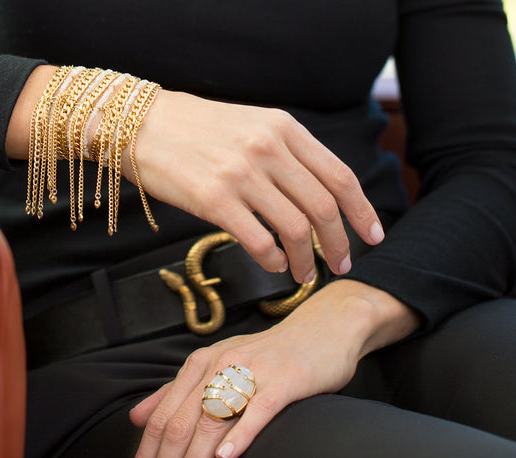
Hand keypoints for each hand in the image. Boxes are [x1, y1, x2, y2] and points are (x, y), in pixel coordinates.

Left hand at [122, 280, 420, 457]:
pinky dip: (240, 434)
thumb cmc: (266, 355)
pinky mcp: (284, 381)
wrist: (319, 331)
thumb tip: (135, 417)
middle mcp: (220, 366)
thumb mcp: (216, 365)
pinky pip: (258, 410)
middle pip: (180, 424)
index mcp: (200, 364)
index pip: (161, 417)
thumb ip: (176, 390)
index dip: (143, 456)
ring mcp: (252, 373)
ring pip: (212, 422)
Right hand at [123, 90, 384, 283]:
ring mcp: (242, 174)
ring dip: (305, 260)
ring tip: (304, 274)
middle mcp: (269, 149)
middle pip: (323, 208)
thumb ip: (287, 154)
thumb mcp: (252, 126)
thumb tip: (316, 196)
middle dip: (339, 244)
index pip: (339, 176)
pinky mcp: (215, 199)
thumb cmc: (199, 130)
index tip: (372, 235)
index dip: (362, 211)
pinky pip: (259, 241)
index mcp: (285, 129)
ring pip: (295, 229)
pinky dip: (273, 261)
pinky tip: (273, 266)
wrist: (143, 125)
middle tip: (341, 264)